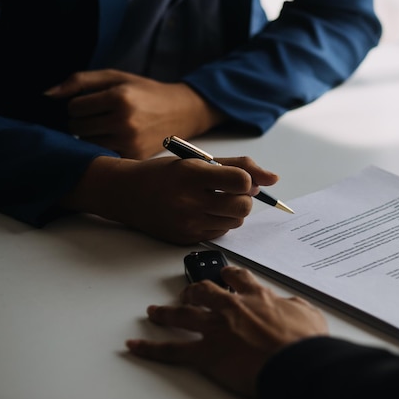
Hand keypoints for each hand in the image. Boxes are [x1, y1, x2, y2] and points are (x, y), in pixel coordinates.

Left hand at [44, 69, 225, 158]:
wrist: (183, 112)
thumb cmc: (146, 92)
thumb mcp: (116, 77)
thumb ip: (80, 81)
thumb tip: (47, 95)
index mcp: (119, 98)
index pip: (73, 108)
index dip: (79, 105)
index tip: (93, 104)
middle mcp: (124, 122)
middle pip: (76, 128)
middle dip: (82, 121)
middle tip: (99, 117)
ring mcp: (130, 142)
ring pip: (86, 144)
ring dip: (91, 136)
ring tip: (108, 128)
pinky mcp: (134, 157)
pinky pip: (102, 155)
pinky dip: (103, 147)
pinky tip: (116, 139)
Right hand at [60, 155, 278, 244]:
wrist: (126, 193)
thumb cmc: (165, 173)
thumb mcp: (197, 160)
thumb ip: (238, 165)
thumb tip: (273, 179)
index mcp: (192, 175)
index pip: (241, 181)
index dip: (246, 180)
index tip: (238, 178)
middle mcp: (189, 201)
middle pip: (243, 206)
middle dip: (245, 198)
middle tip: (232, 191)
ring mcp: (188, 223)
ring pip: (236, 222)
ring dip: (234, 211)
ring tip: (216, 200)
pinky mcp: (186, 239)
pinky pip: (221, 233)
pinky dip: (221, 222)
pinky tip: (205, 212)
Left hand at [126, 266, 328, 398]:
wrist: (297, 362)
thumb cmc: (304, 341)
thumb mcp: (307, 313)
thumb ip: (292, 304)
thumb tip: (289, 304)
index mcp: (257, 296)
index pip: (236, 277)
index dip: (226, 275)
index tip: (222, 274)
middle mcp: (232, 307)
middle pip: (204, 290)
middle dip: (192, 290)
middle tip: (186, 292)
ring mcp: (216, 329)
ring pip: (182, 315)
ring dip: (166, 313)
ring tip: (155, 312)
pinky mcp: (206, 354)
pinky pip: (172, 350)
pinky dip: (151, 349)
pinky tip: (137, 346)